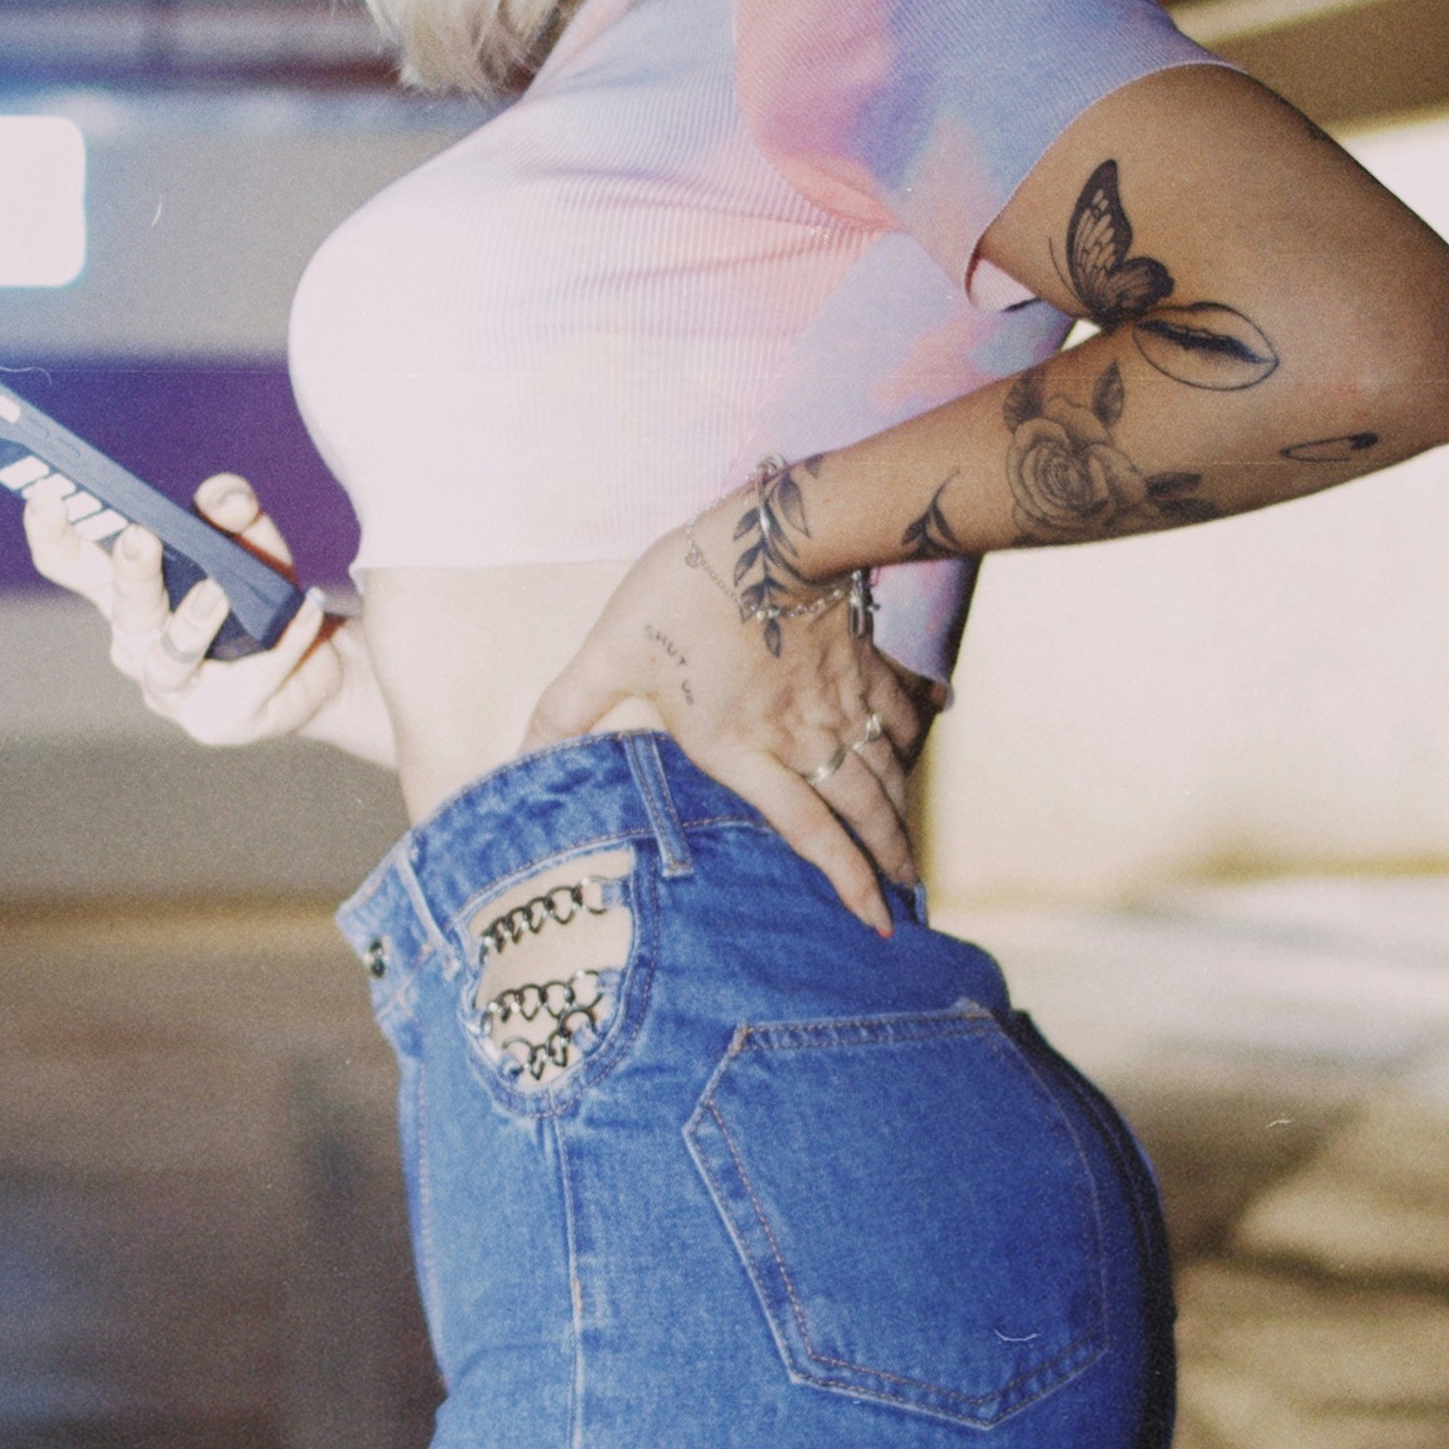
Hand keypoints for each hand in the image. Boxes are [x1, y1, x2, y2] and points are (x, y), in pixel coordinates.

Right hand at [23, 469, 345, 748]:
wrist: (316, 663)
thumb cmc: (259, 596)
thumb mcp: (249, 539)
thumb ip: (232, 509)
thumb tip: (226, 502)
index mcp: (126, 591)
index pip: (71, 562)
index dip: (52, 532)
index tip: (47, 492)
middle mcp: (136, 642)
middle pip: (121, 607)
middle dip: (130, 573)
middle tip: (141, 538)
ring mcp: (169, 688)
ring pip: (169, 658)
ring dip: (192, 623)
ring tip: (217, 591)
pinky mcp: (214, 720)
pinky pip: (243, 680)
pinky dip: (279, 645)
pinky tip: (308, 612)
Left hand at [526, 505, 938, 933]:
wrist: (773, 530)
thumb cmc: (687, 589)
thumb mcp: (612, 649)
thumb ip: (568, 707)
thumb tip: (520, 755)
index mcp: (741, 748)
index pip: (807, 832)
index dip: (846, 880)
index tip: (876, 919)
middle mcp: (802, 736)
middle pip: (861, 811)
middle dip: (890, 860)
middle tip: (910, 898)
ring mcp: (840, 698)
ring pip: (886, 769)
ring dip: (905, 813)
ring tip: (916, 852)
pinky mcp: (862, 659)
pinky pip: (900, 706)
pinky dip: (917, 730)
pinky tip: (928, 738)